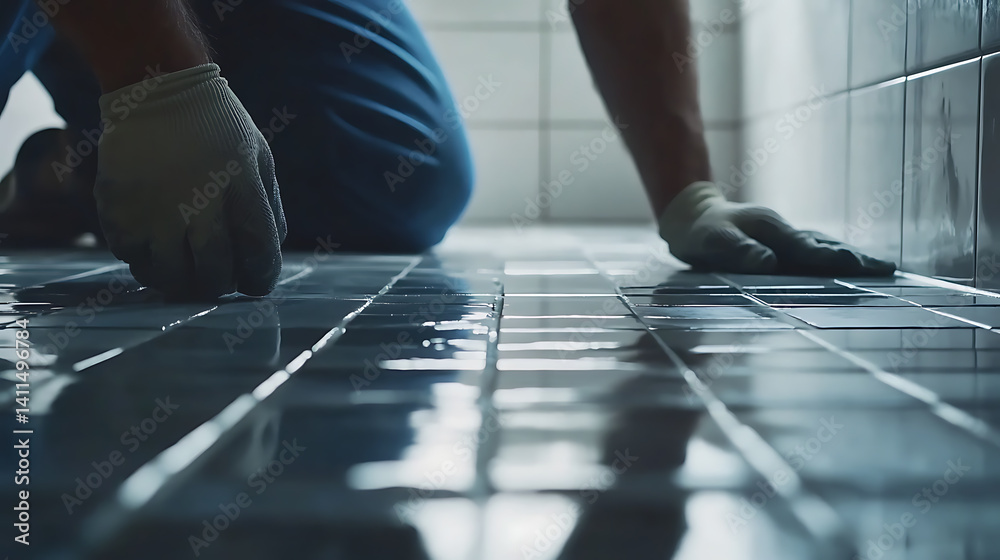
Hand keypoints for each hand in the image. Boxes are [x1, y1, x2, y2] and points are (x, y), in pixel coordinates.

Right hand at [95, 64, 285, 297]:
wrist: (158, 86)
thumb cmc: (217, 127)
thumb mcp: (258, 158)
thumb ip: (268, 209)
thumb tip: (267, 257)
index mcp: (242, 190)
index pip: (258, 257)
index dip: (260, 279)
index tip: (255, 282)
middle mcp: (198, 204)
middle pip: (213, 276)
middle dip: (220, 284)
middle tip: (217, 276)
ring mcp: (154, 209)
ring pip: (169, 277)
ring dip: (181, 281)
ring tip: (184, 267)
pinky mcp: (119, 208)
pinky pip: (132, 258)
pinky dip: (146, 261)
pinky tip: (155, 244)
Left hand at [658, 182, 895, 275]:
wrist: (695, 218)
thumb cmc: (703, 232)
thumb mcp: (713, 240)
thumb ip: (738, 250)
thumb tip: (767, 263)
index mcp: (771, 228)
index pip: (805, 248)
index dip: (830, 258)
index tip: (857, 266)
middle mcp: (785, 231)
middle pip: (826, 246)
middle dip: (856, 258)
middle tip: (889, 269)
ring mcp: (787, 238)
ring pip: (825, 247)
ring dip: (853, 258)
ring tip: (883, 270)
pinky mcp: (785, 246)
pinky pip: (816, 252)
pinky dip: (837, 259)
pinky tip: (854, 269)